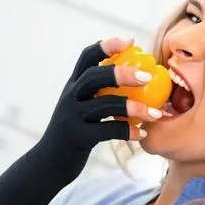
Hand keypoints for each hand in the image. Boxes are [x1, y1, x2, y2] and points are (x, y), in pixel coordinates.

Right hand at [44, 37, 161, 150]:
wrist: (48, 164)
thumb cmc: (74, 135)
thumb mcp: (81, 110)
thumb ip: (98, 95)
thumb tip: (135, 83)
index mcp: (73, 87)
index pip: (86, 58)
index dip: (107, 45)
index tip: (130, 40)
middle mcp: (70, 97)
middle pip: (94, 76)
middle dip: (121, 73)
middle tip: (147, 76)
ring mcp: (72, 117)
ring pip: (104, 104)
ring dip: (133, 107)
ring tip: (156, 113)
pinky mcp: (77, 138)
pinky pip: (107, 130)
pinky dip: (127, 131)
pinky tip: (141, 134)